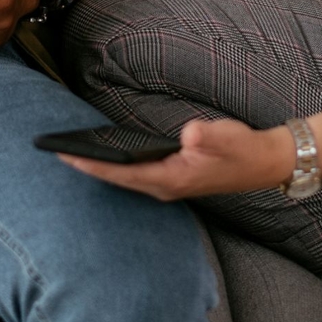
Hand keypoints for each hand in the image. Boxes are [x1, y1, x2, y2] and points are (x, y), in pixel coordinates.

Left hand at [58, 117, 294, 200]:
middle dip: (88, 167)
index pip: (122, 173)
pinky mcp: (172, 179)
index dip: (93, 165)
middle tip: (56, 154)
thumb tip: (187, 135)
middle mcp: (165, 186)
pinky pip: (135, 175)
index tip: (67, 157)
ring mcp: (168, 185)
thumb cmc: (243, 149)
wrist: (264, 164)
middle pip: (117, 178)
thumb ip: (206, 136)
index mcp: (171, 178)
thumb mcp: (226, 138)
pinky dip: (116, 166)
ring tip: (72, 154)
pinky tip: (104, 155)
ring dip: (100, 168)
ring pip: (124, 179)